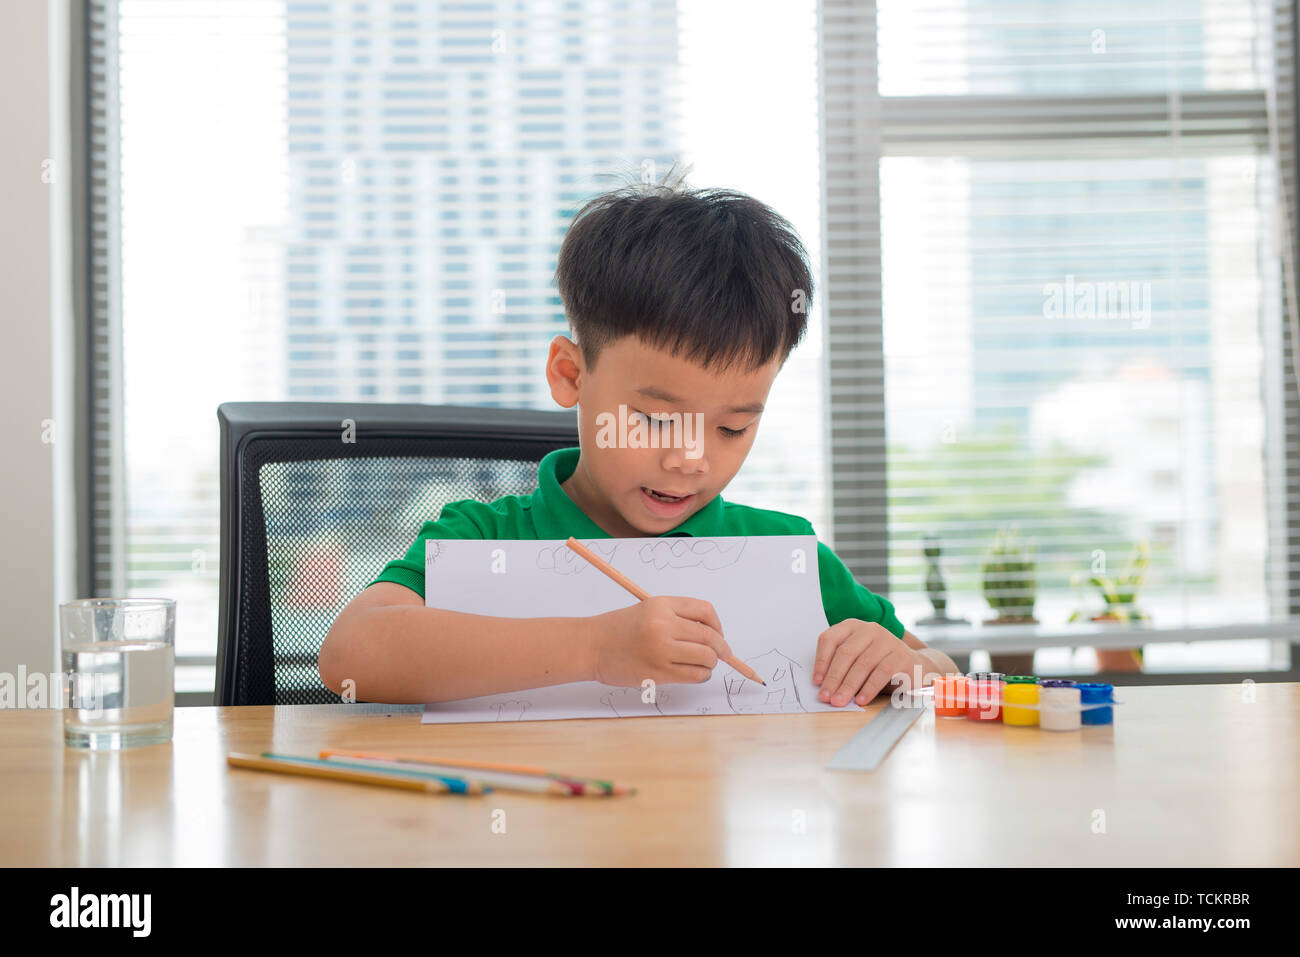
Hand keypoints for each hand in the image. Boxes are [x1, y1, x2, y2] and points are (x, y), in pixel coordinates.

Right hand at [587, 596, 732, 687]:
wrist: (592, 646)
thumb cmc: (619, 629)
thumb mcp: (648, 610)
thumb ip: (677, 617)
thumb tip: (711, 635)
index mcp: (662, 605)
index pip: (705, 611)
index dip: (718, 625)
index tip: (719, 634)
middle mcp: (663, 625)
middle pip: (709, 637)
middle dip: (721, 648)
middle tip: (724, 654)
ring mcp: (661, 651)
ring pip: (706, 658)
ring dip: (711, 663)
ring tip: (705, 665)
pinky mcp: (658, 673)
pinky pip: (694, 675)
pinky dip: (701, 676)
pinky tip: (695, 673)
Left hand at [813, 619, 920, 705]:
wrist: (914, 667)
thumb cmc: (878, 664)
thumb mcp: (857, 659)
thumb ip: (840, 665)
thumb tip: (822, 685)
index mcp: (853, 627)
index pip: (830, 638)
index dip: (821, 660)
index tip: (816, 681)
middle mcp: (870, 630)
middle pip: (846, 653)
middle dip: (833, 678)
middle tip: (825, 697)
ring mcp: (887, 640)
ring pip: (862, 664)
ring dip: (848, 686)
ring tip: (840, 701)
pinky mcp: (901, 656)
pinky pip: (881, 673)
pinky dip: (869, 688)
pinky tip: (861, 700)